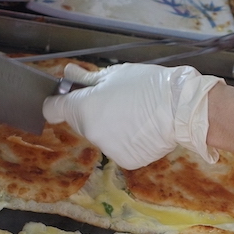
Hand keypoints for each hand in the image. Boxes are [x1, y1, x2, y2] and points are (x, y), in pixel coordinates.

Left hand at [43, 63, 222, 169]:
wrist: (180, 109)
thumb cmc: (148, 86)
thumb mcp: (115, 74)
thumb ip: (87, 79)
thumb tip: (68, 73)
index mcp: (84, 108)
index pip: (53, 110)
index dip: (57, 104)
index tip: (65, 101)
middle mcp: (91, 132)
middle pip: (82, 123)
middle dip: (93, 113)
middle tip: (118, 101)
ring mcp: (108, 149)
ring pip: (103, 137)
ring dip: (112, 128)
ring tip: (137, 115)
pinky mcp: (125, 160)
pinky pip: (120, 149)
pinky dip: (128, 142)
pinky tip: (143, 129)